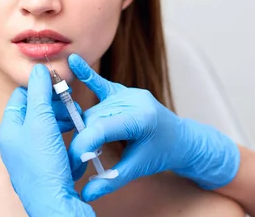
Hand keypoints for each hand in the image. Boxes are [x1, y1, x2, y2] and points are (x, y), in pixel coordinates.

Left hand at [0, 64, 94, 216]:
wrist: (56, 206)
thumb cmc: (45, 167)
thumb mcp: (41, 122)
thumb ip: (39, 93)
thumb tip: (39, 69)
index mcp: (9, 130)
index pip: (22, 95)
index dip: (42, 88)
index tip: (62, 86)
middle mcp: (17, 143)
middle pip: (37, 111)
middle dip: (57, 107)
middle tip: (73, 106)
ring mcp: (31, 156)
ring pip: (50, 128)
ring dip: (66, 123)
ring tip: (78, 125)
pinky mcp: (46, 168)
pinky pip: (58, 146)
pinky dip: (68, 143)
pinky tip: (77, 147)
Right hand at [67, 54, 240, 201]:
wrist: (181, 138)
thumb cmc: (163, 152)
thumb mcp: (140, 168)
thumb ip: (112, 179)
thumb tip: (87, 193)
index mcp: (141, 118)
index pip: (101, 129)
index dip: (82, 146)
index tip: (73, 162)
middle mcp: (135, 101)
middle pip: (94, 120)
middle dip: (83, 141)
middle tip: (76, 162)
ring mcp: (130, 94)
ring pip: (94, 110)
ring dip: (84, 128)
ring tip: (81, 148)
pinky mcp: (125, 91)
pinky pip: (102, 84)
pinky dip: (88, 77)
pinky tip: (74, 62)